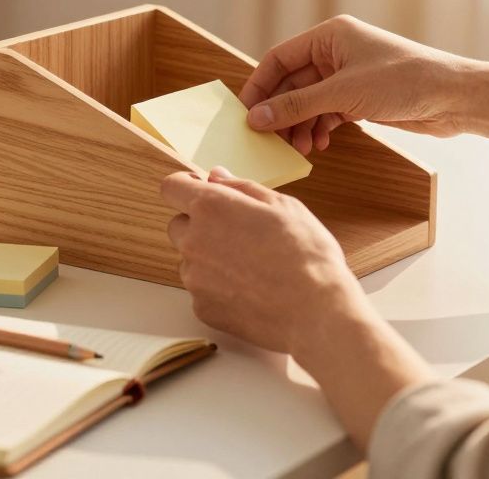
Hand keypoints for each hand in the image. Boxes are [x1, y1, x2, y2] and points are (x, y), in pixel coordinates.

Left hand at [160, 166, 357, 353]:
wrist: (316, 311)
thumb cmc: (306, 254)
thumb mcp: (283, 205)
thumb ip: (241, 187)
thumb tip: (215, 176)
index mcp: (211, 207)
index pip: (171, 187)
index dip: (186, 186)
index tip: (202, 191)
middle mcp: (193, 241)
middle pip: (178, 225)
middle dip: (199, 224)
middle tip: (237, 233)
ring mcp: (194, 278)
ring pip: (190, 260)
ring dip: (209, 258)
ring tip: (251, 266)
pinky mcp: (202, 308)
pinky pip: (201, 290)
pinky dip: (218, 288)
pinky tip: (251, 290)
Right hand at [240, 15, 478, 153]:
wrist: (454, 98)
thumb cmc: (405, 80)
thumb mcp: (343, 93)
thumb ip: (297, 106)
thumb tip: (256, 118)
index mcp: (330, 36)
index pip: (279, 59)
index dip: (259, 86)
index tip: (244, 114)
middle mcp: (336, 53)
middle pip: (291, 84)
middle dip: (280, 112)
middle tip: (268, 139)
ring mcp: (348, 76)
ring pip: (308, 102)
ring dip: (299, 125)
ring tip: (298, 148)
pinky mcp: (360, 98)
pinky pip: (326, 113)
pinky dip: (319, 129)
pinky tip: (319, 144)